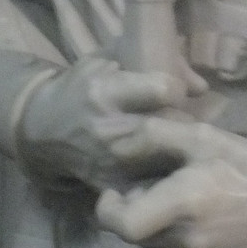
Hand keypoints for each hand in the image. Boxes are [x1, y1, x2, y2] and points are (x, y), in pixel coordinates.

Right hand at [17, 55, 194, 188]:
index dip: (176, 88)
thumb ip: (154, 64)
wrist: (45, 129)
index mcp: (106, 92)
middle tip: (187, 122)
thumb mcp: (109, 61)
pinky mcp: (110, 185)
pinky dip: (164, 179)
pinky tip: (171, 170)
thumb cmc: (83, 88)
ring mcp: (109, 161)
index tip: (175, 91)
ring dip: (179, 152)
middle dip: (184, 124)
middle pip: (167, 127)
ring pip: (163, 159)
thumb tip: (201, 87)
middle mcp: (108, 128)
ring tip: (185, 146)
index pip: (163, 90)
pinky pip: (149, 186)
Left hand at [95, 122, 246, 247]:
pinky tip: (198, 220)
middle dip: (138, 209)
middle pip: (136, 232)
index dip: (109, 209)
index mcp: (183, 204)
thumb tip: (111, 143)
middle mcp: (185, 241)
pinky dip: (174, 239)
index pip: (123, 224)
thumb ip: (152, 136)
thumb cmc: (243, 163)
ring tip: (184, 201)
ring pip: (153, 245)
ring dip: (157, 225)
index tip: (114, 192)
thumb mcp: (200, 136)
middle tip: (161, 186)